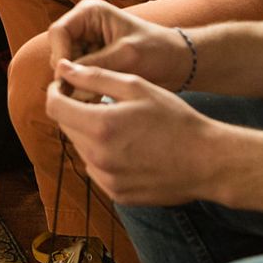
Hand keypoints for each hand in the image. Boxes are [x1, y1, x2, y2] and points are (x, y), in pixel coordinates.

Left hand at [45, 62, 221, 206]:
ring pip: (81, 148)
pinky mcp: (116, 194)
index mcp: (100, 126)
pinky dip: (102, 155)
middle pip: (66, 127)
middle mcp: (97, 157)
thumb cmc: (175, 119)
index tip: (66, 85)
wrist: (208, 162)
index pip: (54, 107)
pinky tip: (128, 146)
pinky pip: (96, 169)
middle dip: (74, 111)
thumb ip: (94, 76)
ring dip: (89, 133)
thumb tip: (63, 68)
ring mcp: (106, 179)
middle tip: (98, 101)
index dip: (56, 91)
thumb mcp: (136, 87)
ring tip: (119, 124)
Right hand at [46, 0, 193, 93]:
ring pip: (67, 66)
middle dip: (68, 72)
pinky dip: (84, 88)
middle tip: (84, 93)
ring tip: (94, 97)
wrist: (179, 63)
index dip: (60, 56)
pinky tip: (97, 98)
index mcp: (89, 12)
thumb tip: (63, 77)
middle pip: (59, 50)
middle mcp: (84, 26)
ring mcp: (87, 43)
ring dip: (76, 82)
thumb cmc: (158, 50)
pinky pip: (78, 75)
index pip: (58, 32)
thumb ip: (93, 64)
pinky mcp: (93, 60)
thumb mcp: (126, 55)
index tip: (69, 79)